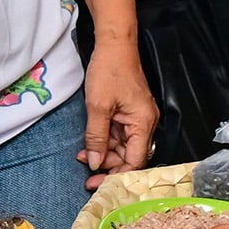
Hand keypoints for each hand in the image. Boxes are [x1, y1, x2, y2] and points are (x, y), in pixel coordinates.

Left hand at [80, 34, 157, 173]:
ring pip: (123, 146)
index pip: (135, 160)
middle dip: (108, 164)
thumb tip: (94, 163)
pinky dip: (105, 140)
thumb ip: (96, 138)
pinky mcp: (130, 112)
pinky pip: (119, 134)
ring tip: (83, 155)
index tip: (97, 184)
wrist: (114, 44)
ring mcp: (138, 117)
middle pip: (130, 155)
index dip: (117, 175)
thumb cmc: (109, 71)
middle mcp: (145, 123)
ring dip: (103, 152)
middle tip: (86, 172)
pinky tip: (89, 143)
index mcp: (143, 123)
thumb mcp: (98, 107)